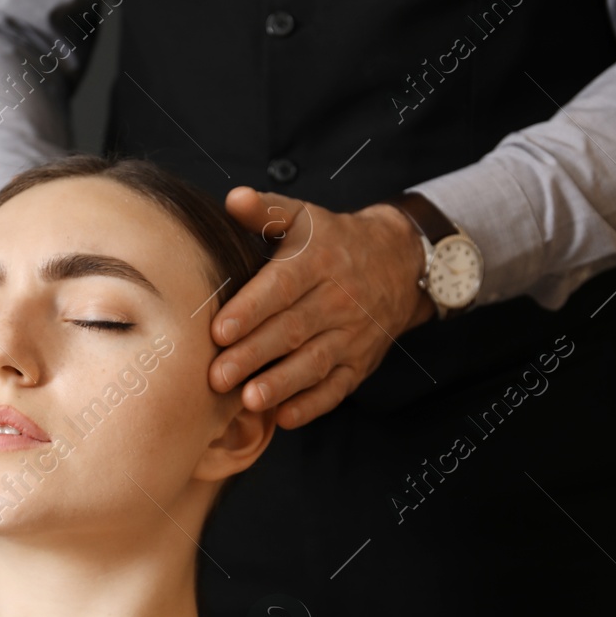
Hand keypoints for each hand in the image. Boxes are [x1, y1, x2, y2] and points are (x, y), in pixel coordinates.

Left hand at [210, 187, 434, 427]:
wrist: (398, 263)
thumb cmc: (333, 241)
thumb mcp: (303, 216)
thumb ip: (265, 210)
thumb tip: (234, 199)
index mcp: (318, 261)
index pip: (282, 287)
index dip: (251, 310)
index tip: (219, 331)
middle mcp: (338, 299)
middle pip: (292, 330)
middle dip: (253, 355)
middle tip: (217, 377)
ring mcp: (352, 335)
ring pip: (314, 363)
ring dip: (281, 384)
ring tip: (249, 400)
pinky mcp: (360, 363)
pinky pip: (337, 388)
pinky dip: (313, 405)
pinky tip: (285, 416)